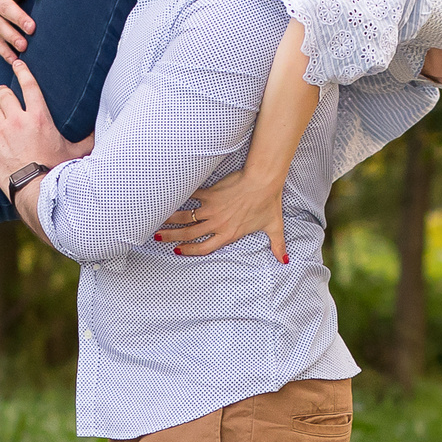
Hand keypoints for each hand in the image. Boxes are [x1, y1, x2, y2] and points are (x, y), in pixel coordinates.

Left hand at [0, 56, 89, 189]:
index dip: (22, 71)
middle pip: (5, 94)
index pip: (28, 85)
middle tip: (5, 93)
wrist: (35, 189)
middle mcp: (18, 120)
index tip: (17, 63)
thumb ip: (88, 139)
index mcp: (39, 117)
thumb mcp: (76, 152)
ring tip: (0, 113)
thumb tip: (102, 131)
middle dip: (5, 91)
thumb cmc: (57, 170)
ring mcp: (2, 131)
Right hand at [155, 165, 288, 263]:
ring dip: (170, 220)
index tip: (177, 250)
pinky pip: (192, 196)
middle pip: (189, 234)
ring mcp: (212, 209)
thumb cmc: (269, 203)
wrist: (263, 181)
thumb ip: (277, 245)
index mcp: (229, 234)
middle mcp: (217, 224)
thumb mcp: (274, 227)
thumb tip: (284, 260)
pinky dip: (180, 196)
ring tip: (157, 220)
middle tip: (158, 237)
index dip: (189, 251)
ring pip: (186, 217)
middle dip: (171, 237)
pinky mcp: (211, 193)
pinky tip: (168, 196)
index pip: (204, 247)